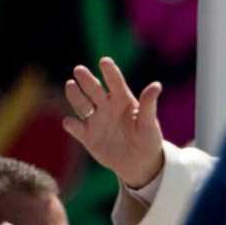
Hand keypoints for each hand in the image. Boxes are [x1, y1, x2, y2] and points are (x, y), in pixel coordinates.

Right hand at [63, 58, 166, 189]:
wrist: (140, 163)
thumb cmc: (147, 139)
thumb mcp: (149, 123)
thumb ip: (149, 105)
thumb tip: (156, 85)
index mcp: (122, 99)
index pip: (115, 82)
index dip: (110, 72)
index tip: (104, 61)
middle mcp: (106, 106)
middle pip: (95, 90)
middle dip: (87, 80)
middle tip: (79, 69)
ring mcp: (96, 120)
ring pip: (82, 104)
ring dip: (75, 95)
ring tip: (70, 85)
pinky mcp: (88, 136)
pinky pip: (77, 128)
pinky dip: (71, 125)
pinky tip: (69, 122)